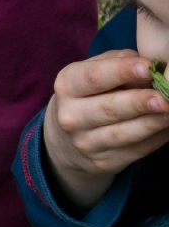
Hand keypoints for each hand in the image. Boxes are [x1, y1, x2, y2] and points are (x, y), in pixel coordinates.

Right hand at [42, 48, 168, 210]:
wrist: (67, 139)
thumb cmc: (90, 94)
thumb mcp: (93, 71)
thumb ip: (119, 63)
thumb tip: (151, 68)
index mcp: (67, 85)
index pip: (94, 77)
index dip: (122, 71)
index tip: (148, 67)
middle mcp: (71, 116)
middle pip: (109, 108)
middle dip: (139, 102)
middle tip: (164, 96)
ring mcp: (85, 143)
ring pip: (123, 133)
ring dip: (151, 123)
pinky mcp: (103, 163)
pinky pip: (134, 151)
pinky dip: (155, 139)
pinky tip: (167, 127)